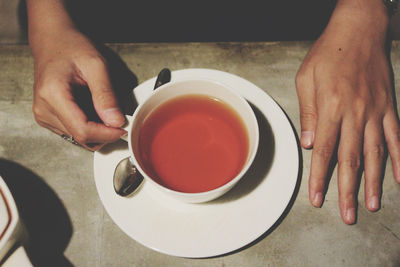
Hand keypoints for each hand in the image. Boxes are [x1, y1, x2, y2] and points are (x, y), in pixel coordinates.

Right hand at [31, 28, 125, 150]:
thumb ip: (106, 94)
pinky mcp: (48, 118)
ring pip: (79, 138)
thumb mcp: (97, 65)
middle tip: (119, 116)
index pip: (82, 130)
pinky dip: (89, 125)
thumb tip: (116, 121)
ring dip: (97, 130)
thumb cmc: (72, 47)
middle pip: (81, 137)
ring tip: (103, 107)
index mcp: (52, 95)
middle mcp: (44, 109)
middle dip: (104, 132)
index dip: (107, 134)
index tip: (123, 127)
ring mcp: (44, 115)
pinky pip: (74, 132)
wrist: (54, 40)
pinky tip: (93, 109)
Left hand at [295, 1, 399, 223]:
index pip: (324, 151)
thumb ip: (308, 113)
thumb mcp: (306, 79)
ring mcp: (376, 111)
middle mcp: (355, 114)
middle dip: (346, 190)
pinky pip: (397, 137)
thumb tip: (310, 145)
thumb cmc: (327, 54)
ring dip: (372, 182)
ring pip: (375, 154)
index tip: (317, 199)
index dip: (320, 178)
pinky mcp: (389, 106)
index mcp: (331, 108)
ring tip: (371, 206)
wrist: (358, 30)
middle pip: (350, 160)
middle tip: (347, 216)